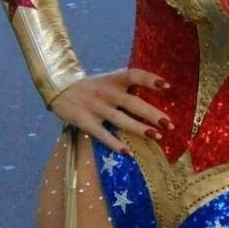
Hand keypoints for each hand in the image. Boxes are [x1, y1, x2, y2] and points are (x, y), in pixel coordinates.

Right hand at [49, 68, 171, 151]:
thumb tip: (158, 90)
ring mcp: (96, 108)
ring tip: (156, 136)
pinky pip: (102, 134)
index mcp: (114, 80)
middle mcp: (107, 93)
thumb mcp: (109, 79)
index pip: (134, 75)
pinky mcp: (85, 122)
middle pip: (133, 103)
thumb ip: (127, 84)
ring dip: (140, 129)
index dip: (150, 79)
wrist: (59, 89)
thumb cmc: (93, 86)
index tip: (167, 86)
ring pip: (121, 120)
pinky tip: (128, 152)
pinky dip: (115, 143)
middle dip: (152, 113)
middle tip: (169, 124)